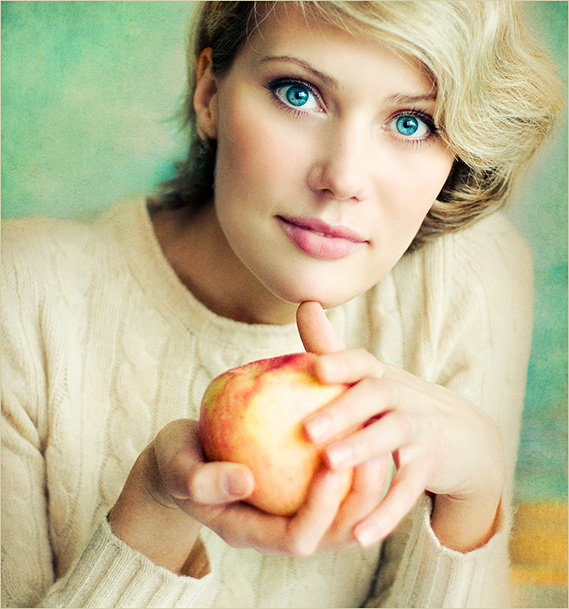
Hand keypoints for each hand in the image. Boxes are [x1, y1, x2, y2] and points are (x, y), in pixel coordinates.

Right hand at [108, 415, 384, 572]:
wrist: (186, 456)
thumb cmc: (179, 460)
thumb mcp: (177, 468)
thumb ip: (200, 480)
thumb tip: (245, 481)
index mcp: (250, 532)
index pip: (297, 537)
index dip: (320, 508)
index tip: (330, 462)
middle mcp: (280, 529)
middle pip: (336, 532)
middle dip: (362, 497)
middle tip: (374, 451)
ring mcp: (295, 510)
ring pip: (348, 511)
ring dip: (369, 480)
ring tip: (378, 435)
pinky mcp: (303, 488)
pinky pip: (339, 480)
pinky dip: (356, 458)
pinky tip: (362, 420)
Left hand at [296, 301, 505, 551]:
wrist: (461, 434)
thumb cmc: (392, 401)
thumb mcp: (366, 375)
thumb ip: (331, 345)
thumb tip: (303, 301)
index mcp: (379, 376)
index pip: (363, 359)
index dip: (341, 359)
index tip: (316, 366)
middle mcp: (401, 396)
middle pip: (376, 395)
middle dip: (345, 409)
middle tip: (309, 429)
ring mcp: (420, 429)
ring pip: (393, 436)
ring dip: (363, 450)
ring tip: (331, 466)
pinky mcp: (431, 464)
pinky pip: (409, 488)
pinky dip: (387, 511)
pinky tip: (358, 533)